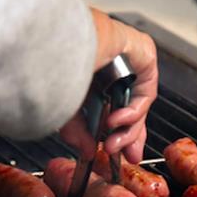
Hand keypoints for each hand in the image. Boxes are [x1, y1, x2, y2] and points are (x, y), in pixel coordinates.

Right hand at [60, 9, 158, 162]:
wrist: (59, 41)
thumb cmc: (51, 62)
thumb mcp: (63, 108)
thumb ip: (77, 132)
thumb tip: (88, 151)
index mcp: (89, 70)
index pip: (109, 103)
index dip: (116, 131)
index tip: (116, 152)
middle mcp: (110, 63)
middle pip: (130, 105)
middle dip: (130, 135)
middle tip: (127, 155)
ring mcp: (128, 58)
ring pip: (138, 101)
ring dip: (129, 128)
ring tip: (115, 143)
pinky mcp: (143, 54)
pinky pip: (145, 91)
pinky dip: (134, 111)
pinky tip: (117, 121)